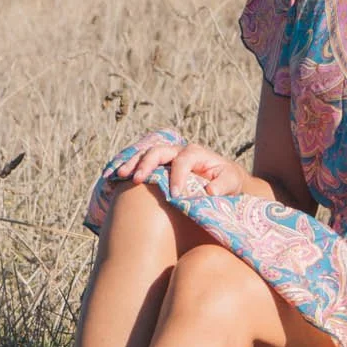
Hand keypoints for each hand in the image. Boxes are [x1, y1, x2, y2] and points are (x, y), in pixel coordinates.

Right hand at [109, 134, 248, 201]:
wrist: (223, 177)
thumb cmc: (227, 180)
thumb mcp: (231, 182)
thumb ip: (222, 185)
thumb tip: (209, 191)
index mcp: (196, 153)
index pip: (183, 161)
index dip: (177, 177)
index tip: (174, 195)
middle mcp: (178, 150)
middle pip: (158, 151)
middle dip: (146, 164)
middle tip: (135, 180)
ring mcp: (167, 156)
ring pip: (146, 154)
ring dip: (132, 163)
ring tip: (119, 176)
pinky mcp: (159, 164)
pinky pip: (141, 161)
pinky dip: (129, 167)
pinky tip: (115, 177)